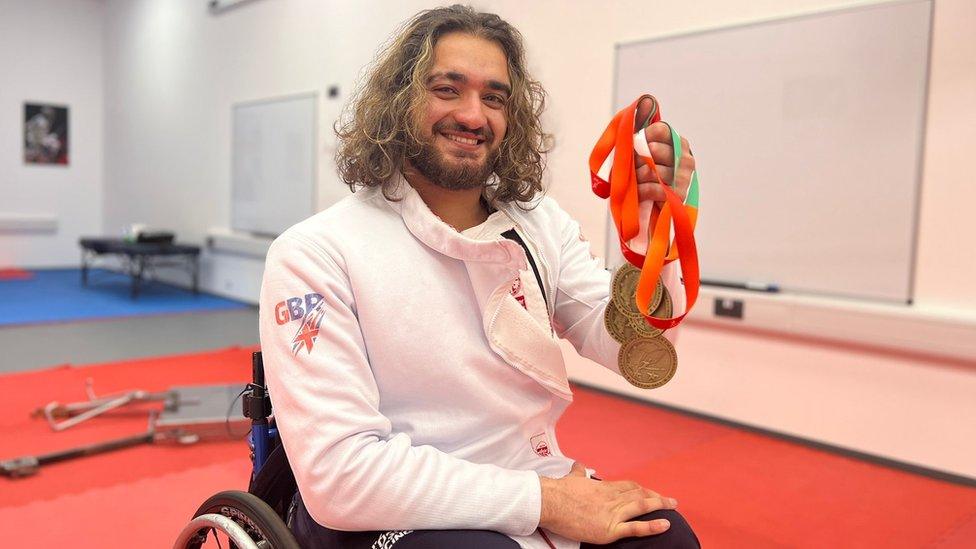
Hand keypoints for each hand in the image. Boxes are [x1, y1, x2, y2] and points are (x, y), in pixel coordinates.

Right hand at [540, 463, 676, 543]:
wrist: (550, 502)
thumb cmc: (559, 491)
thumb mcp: (572, 478)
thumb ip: (579, 472)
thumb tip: (578, 464)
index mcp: (604, 487)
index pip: (629, 486)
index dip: (642, 489)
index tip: (651, 492)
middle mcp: (612, 498)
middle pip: (639, 495)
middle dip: (656, 497)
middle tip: (670, 500)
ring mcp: (612, 513)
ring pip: (642, 507)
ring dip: (660, 505)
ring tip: (673, 506)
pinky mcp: (609, 529)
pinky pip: (635, 527)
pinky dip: (652, 526)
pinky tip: (665, 524)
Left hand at [635, 96, 694, 205]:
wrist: (648, 213)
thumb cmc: (641, 179)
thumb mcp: (634, 153)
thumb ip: (639, 127)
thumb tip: (646, 100)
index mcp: (676, 143)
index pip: (662, 130)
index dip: (645, 136)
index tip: (635, 143)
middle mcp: (684, 157)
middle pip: (657, 150)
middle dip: (639, 159)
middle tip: (635, 166)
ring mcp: (685, 177)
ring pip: (657, 170)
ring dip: (640, 177)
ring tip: (637, 181)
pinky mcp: (682, 196)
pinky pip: (658, 188)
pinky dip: (644, 191)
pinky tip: (640, 193)